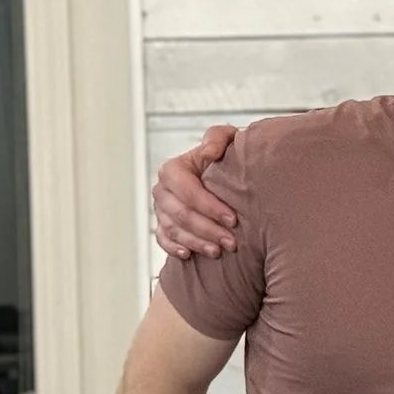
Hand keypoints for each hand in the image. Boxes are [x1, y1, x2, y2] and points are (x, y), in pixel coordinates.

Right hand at [153, 125, 241, 256]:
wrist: (225, 172)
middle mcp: (162, 190)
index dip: (209, 207)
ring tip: (219, 251)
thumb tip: (209, 152)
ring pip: (173, 230)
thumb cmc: (227, 155)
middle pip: (180, 214)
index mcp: (173, 169)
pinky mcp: (162, 224)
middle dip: (207, 230)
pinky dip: (174, 248)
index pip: (187, 191)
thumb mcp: (227, 139)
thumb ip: (217, 139)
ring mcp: (160, 209)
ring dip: (196, 242)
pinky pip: (163, 239)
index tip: (233, 219)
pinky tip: (189, 255)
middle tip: (231, 242)